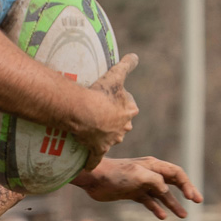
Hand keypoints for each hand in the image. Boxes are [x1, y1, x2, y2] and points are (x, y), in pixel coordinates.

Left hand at [72, 155, 200, 219]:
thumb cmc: (116, 174)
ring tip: (183, 216)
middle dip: (186, 191)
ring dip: (172, 204)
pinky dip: (156, 208)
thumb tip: (165, 190)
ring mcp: (142, 184)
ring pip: (162, 195)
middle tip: (197, 202)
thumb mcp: (139, 175)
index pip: (176, 174)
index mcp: (153, 166)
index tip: (193, 198)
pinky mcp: (133, 193)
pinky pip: (149, 201)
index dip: (187, 185)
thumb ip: (156, 181)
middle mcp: (150, 173)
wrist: (94, 179)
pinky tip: (162, 217)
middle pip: (173, 182)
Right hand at [74, 54, 139, 168]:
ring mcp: (110, 141)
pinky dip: (91, 162)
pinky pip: (95, 158)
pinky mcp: (97, 150)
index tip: (109, 98)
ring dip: (102, 137)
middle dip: (112, 121)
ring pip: (109, 139)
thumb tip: (135, 55)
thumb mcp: (116, 75)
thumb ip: (127, 65)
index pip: (128, 107)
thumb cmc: (101, 93)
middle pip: (120, 125)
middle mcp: (123, 128)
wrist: (85, 112)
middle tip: (99, 113)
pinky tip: (88, 165)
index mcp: (129, 112)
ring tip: (91, 130)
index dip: (119, 102)